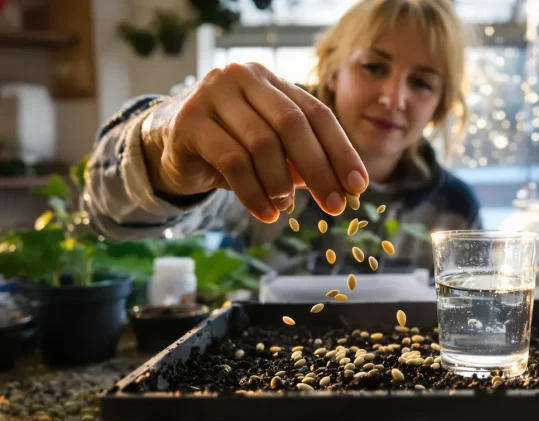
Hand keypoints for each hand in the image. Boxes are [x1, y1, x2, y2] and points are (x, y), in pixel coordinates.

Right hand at [140, 62, 367, 222]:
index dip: (341, 151)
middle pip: (293, 124)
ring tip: (285, 207)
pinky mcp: (189, 122)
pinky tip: (266, 212)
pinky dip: (254, 193)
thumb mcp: (271, 150)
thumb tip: (346, 187)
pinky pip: (233, 162)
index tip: (358, 185)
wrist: (167, 143)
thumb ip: (303, 160)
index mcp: (271, 80)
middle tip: (335, 206)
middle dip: (320, 170)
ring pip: (262, 144)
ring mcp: (212, 95)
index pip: (316, 113)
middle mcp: (243, 77)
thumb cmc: (229, 145)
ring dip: (281, 184)